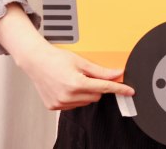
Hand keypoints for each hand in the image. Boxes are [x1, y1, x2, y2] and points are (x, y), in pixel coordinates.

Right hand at [17, 41, 133, 110]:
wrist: (36, 61)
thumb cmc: (56, 58)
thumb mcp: (82, 62)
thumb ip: (101, 71)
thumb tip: (118, 73)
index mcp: (76, 83)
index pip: (104, 88)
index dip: (119, 89)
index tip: (129, 91)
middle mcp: (67, 96)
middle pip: (96, 95)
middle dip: (96, 86)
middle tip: (85, 75)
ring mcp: (60, 103)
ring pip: (86, 101)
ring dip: (86, 92)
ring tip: (74, 79)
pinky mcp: (54, 106)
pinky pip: (74, 105)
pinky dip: (75, 97)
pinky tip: (67, 86)